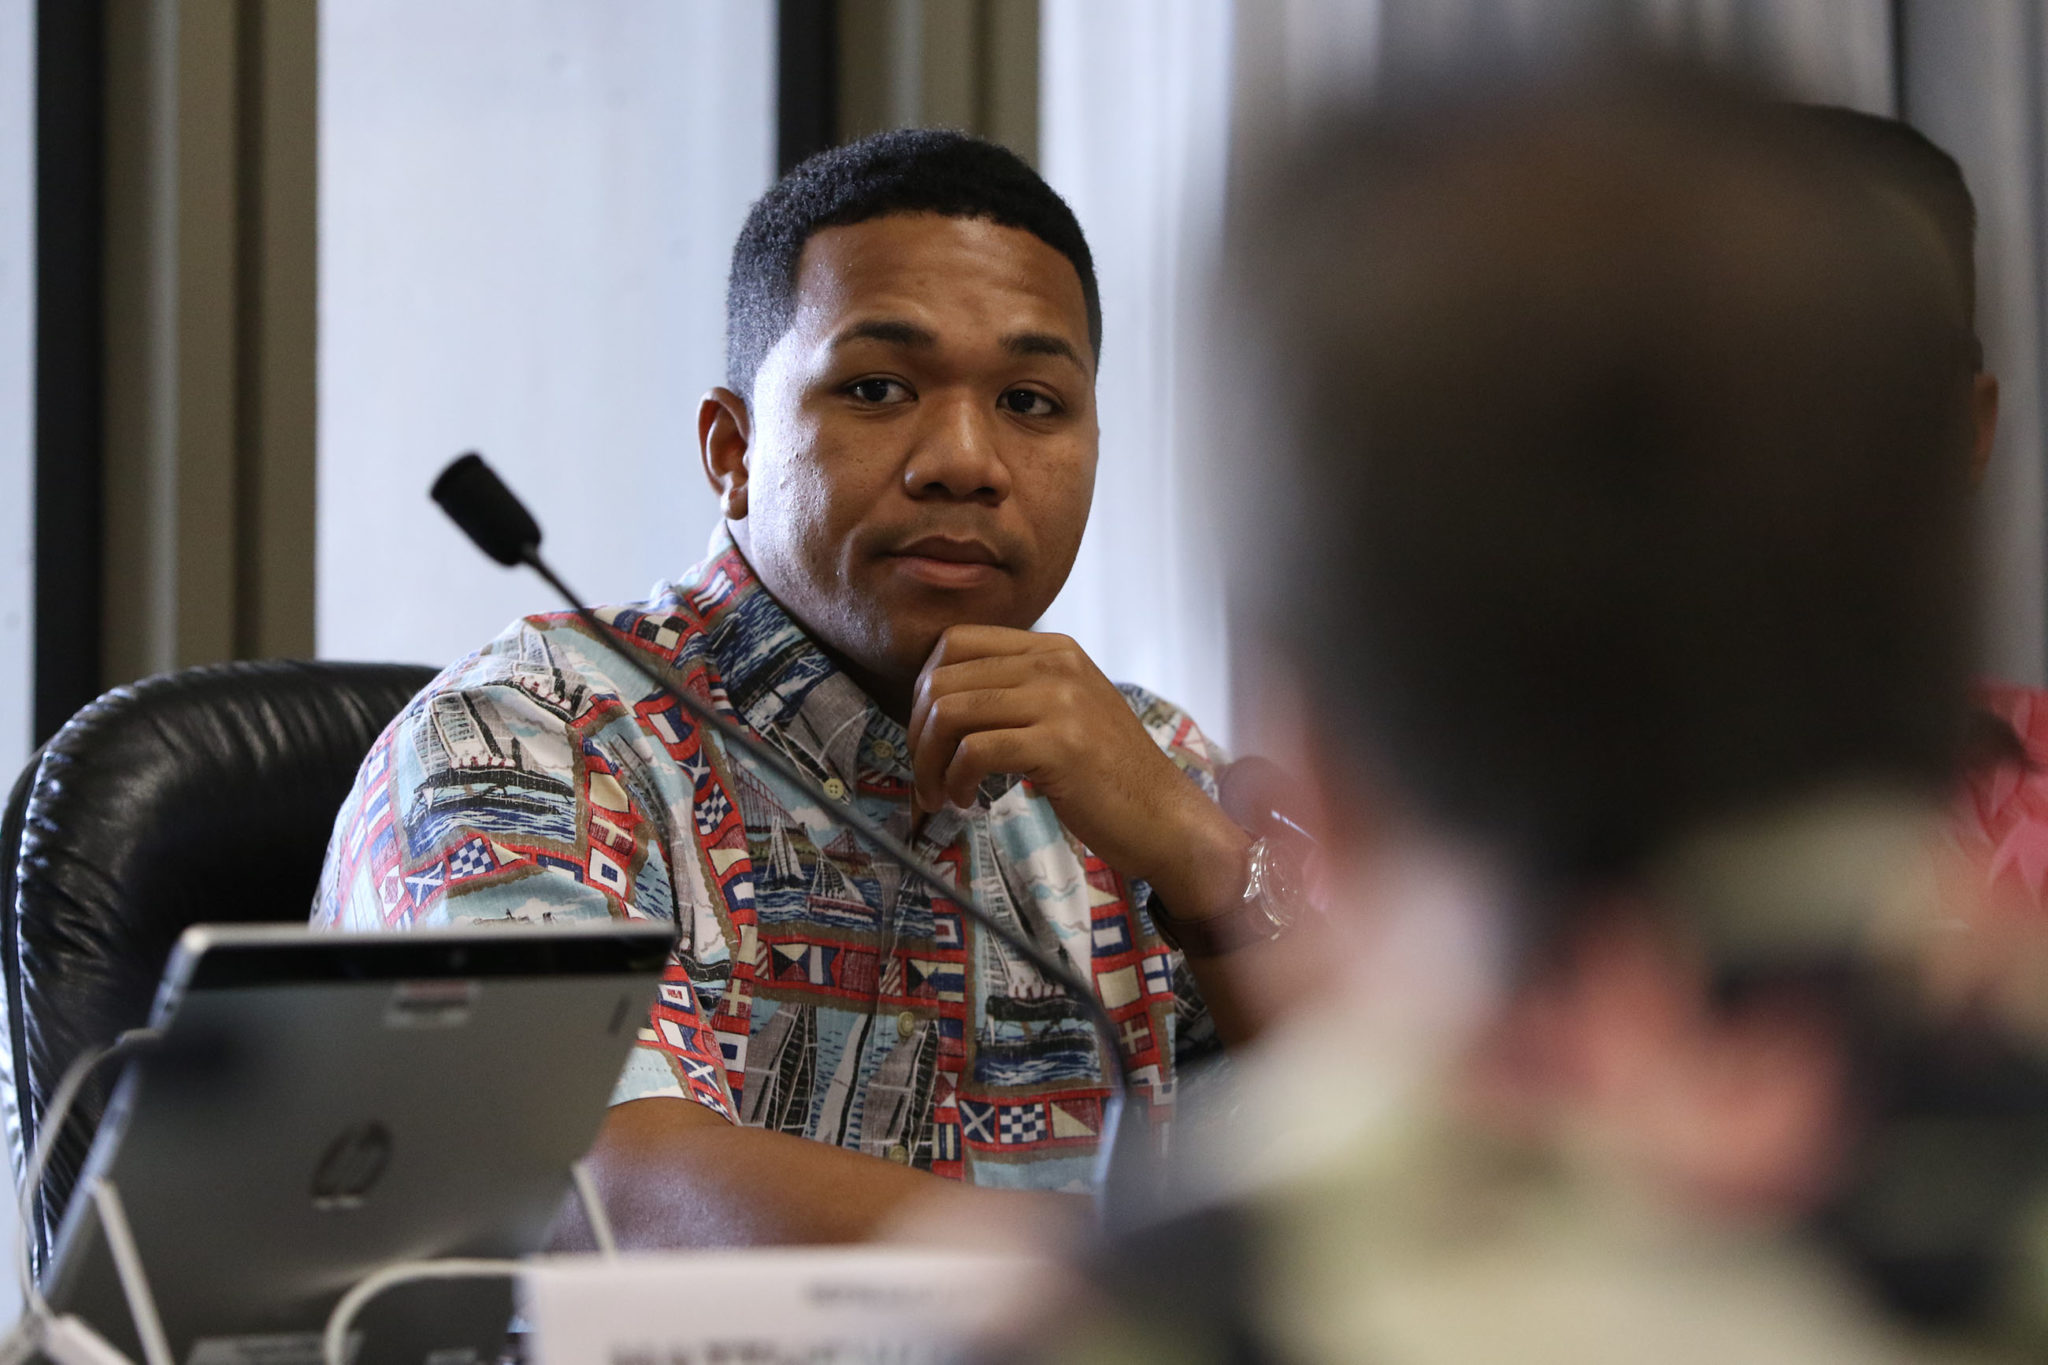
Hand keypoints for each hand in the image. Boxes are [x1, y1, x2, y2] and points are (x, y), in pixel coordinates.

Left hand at [906, 626, 1250, 919]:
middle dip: (917, 732)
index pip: (955, 641)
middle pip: (943, 677)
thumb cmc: (1110, 777)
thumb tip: (941, 701)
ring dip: (928, 761)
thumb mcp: (1067, 711)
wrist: (1166, 818)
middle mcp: (1055, 663)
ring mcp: (1059, 700)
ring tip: (938, 793)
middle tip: (924, 773)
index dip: (923, 688)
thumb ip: (1018, 692)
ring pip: (950, 712)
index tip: (925, 733)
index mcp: (1054, 649)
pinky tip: (965, 801)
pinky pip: (974, 751)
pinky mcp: (1059, 744)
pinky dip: (954, 780)